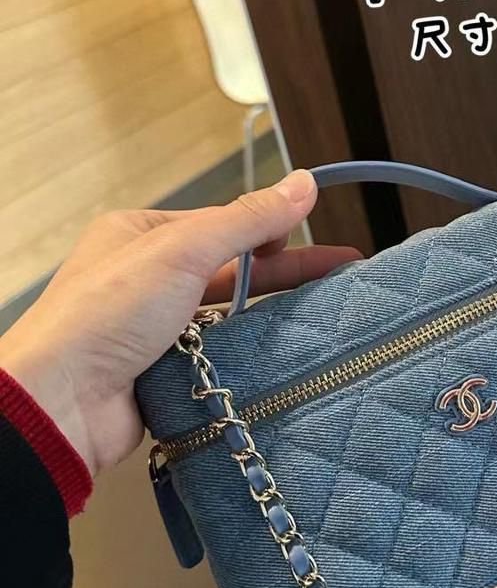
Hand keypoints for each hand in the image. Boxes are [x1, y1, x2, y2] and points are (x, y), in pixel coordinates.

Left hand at [0, 171, 358, 475]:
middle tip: (343, 275)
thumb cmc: (107, 313)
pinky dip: (248, 357)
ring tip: (328, 318)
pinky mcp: (162, 376)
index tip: (312, 240)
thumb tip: (303, 183)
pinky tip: (286, 359)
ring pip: (227, 317)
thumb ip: (247, 219)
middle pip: (230, 271)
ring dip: (270, 318)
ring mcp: (152, 331)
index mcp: (139, 236)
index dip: (268, 230)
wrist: (61, 403)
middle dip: (284, 273)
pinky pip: (218, 359)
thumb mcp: (183, 250)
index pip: (219, 224)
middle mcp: (144, 280)